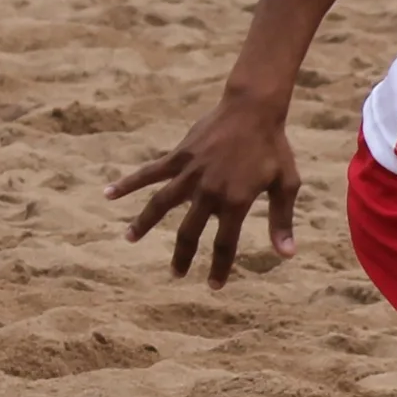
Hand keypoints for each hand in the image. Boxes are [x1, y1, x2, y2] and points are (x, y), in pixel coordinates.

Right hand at [109, 89, 301, 287]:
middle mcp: (209, 191)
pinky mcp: (178, 157)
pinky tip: (108, 193)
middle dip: (183, 256)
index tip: (214, 286)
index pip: (225, 243)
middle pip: (189, 232)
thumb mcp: (287, 184)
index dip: (220, 267)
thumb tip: (287, 254)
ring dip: (144, 223)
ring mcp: (190, 173)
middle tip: (177, 274)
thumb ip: (282, 220)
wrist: (253, 110)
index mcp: (236, 202)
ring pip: (160, 204)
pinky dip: (128, 183)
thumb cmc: (274, 148)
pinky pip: (149, 172)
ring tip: (129, 239)